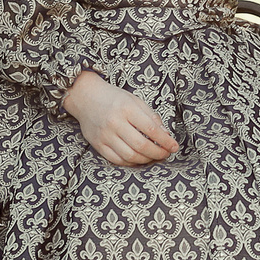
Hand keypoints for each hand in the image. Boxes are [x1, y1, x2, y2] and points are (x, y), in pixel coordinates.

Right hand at [63, 70, 177, 166]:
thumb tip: (165, 134)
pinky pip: (116, 160)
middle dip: (158, 153)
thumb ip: (151, 116)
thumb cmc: (113, 98)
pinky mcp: (97, 144)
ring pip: (129, 156)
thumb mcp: (135, 100)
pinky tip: (138, 159)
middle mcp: (115, 123)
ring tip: (154, 157)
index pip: (151, 129)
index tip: (174, 146)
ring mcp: (105, 135)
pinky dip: (130, 163)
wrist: (85, 97)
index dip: (165, 140)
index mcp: (127, 109)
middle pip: (141, 145)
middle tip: (166, 154)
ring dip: (146, 160)